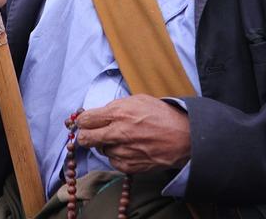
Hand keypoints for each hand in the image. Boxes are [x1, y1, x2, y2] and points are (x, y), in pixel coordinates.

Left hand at [76, 94, 190, 173]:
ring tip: (121, 138)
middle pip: (85, 138)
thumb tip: (99, 113)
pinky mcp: (129, 166)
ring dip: (106, 144)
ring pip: (101, 150)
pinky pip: (113, 161)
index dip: (81, 121)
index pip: (85, 119)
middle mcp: (118, 132)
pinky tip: (129, 148)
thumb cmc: (161, 115)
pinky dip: (117, 155)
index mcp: (118, 112)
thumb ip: (116, 106)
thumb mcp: (137, 100)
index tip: (83, 122)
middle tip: (90, 133)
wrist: (183, 136)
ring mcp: (123, 151)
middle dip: (85, 136)